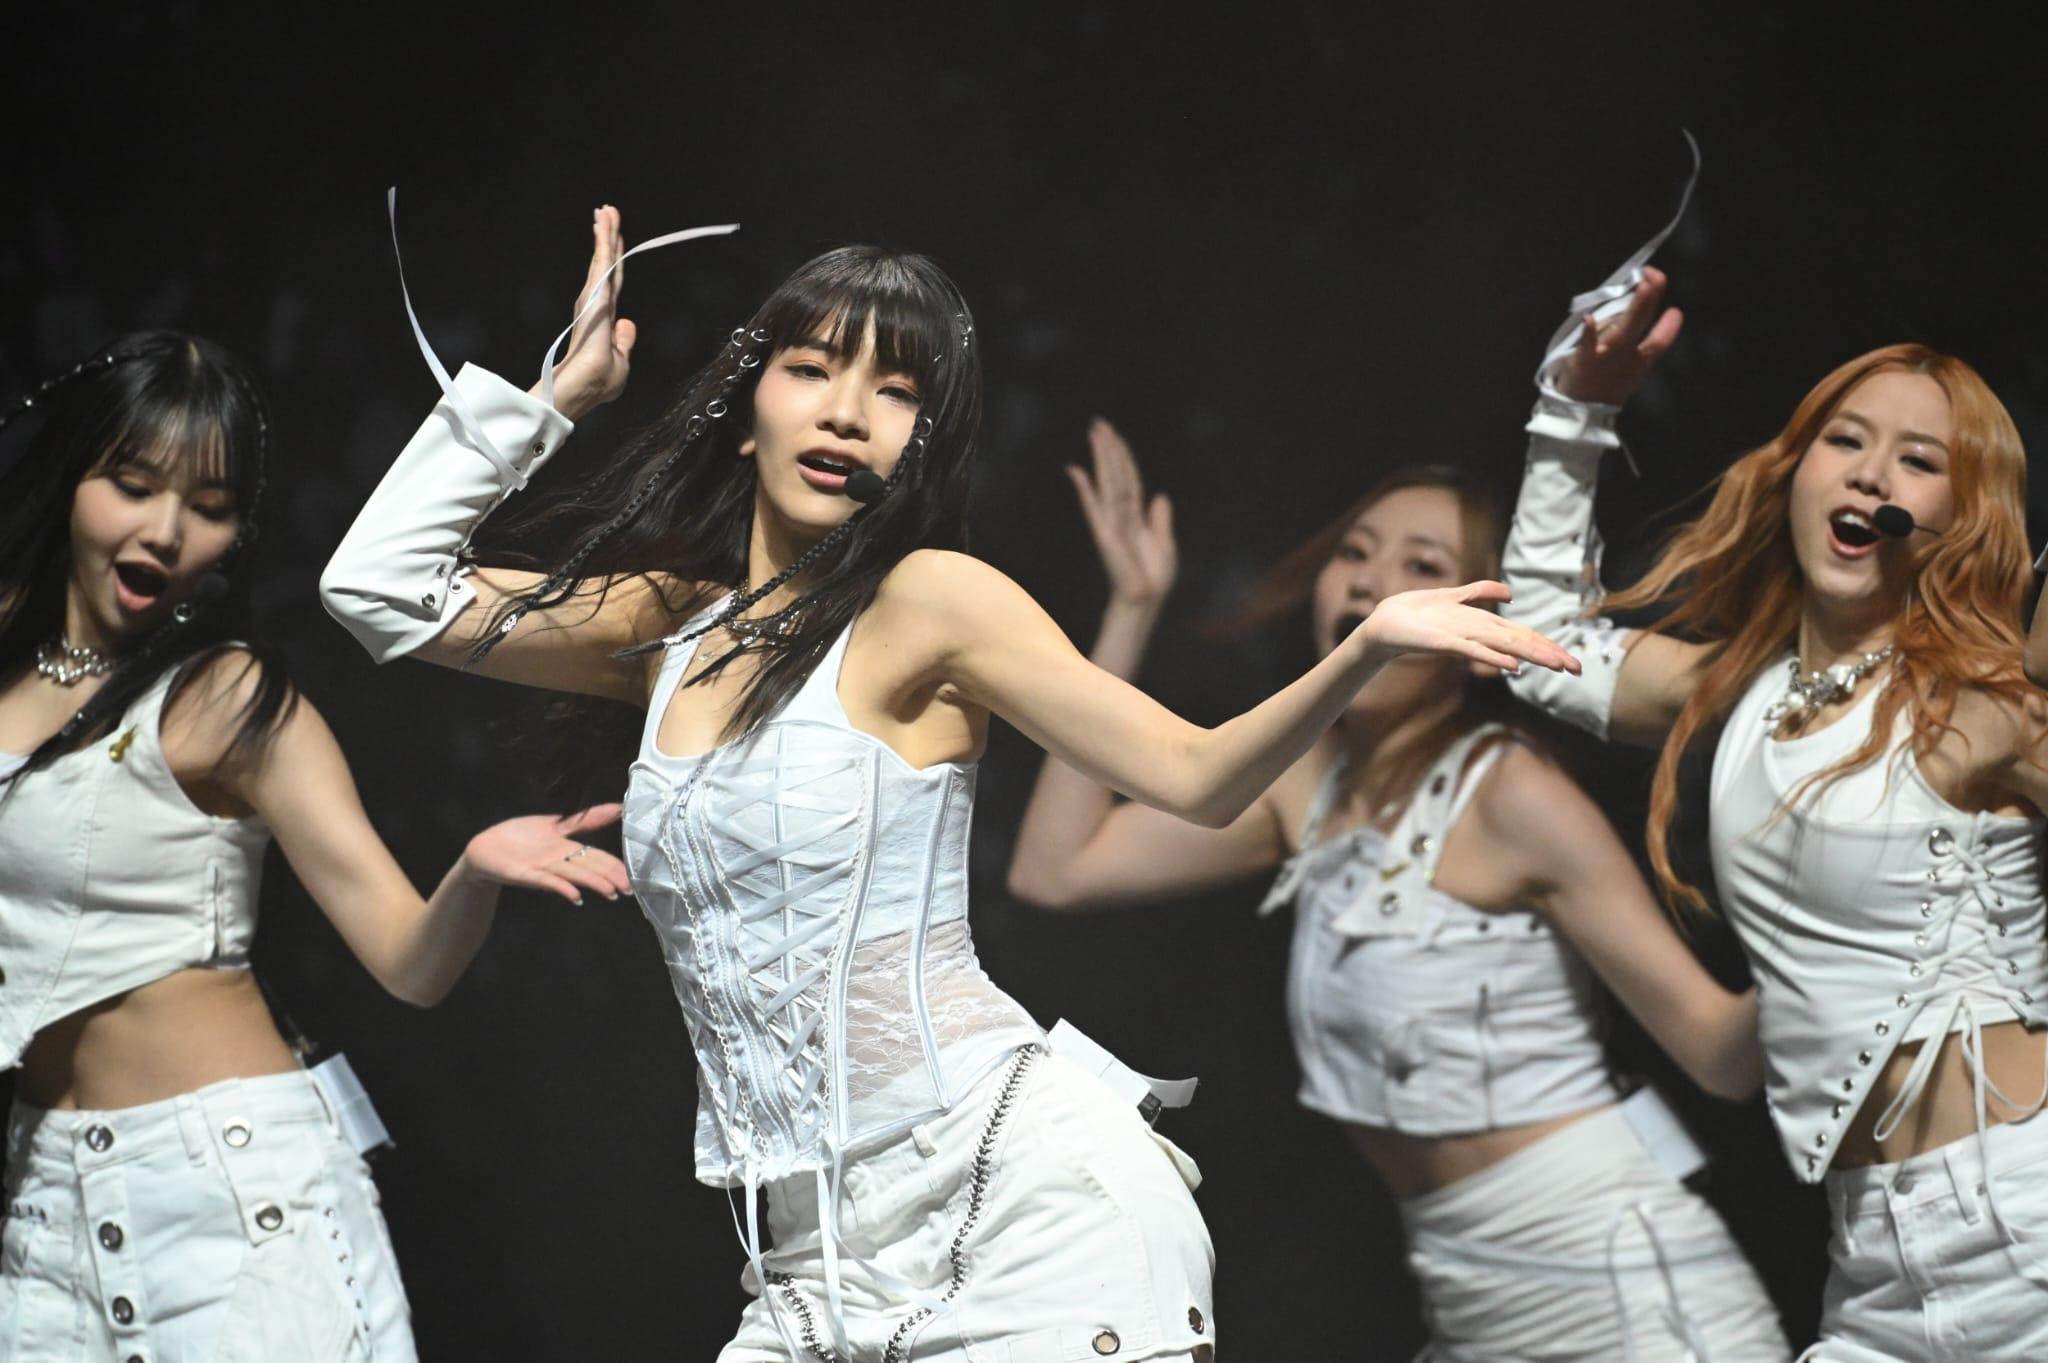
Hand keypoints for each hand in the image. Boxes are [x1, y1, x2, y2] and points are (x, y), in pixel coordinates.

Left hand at [463, 804, 631, 903]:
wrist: (485, 849)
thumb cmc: (521, 837)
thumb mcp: (557, 825)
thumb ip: (586, 819)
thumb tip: (618, 808)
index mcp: (567, 849)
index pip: (597, 857)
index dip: (615, 866)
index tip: (633, 877)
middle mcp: (558, 861)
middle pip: (588, 867)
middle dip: (609, 877)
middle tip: (628, 889)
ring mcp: (542, 868)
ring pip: (572, 874)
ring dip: (592, 883)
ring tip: (611, 892)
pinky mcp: (523, 874)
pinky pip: (544, 880)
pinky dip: (560, 887)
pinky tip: (575, 895)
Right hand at [543, 206, 637, 419]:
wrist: (586, 386)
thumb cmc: (599, 382)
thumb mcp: (621, 361)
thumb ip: (624, 341)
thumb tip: (628, 323)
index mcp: (604, 318)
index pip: (613, 283)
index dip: (614, 261)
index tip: (614, 240)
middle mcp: (597, 304)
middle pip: (608, 265)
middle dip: (608, 238)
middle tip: (607, 212)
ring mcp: (595, 298)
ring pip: (604, 258)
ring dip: (606, 233)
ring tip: (605, 209)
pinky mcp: (596, 294)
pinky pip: (604, 262)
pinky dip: (605, 241)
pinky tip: (605, 222)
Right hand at [1066, 419, 1176, 606]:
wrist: (1146, 599)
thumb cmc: (1153, 578)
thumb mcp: (1164, 543)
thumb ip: (1160, 519)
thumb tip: (1161, 496)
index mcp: (1135, 516)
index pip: (1129, 479)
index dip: (1123, 457)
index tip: (1114, 435)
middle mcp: (1120, 515)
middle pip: (1114, 474)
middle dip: (1108, 448)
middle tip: (1099, 423)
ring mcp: (1110, 523)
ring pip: (1107, 482)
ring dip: (1101, 457)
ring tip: (1095, 432)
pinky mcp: (1104, 534)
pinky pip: (1094, 507)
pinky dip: (1085, 488)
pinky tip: (1076, 470)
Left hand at [1355, 581, 1579, 675]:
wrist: (1383, 623)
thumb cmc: (1416, 614)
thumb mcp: (1453, 596)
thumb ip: (1481, 593)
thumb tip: (1511, 593)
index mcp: (1482, 626)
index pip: (1523, 636)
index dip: (1549, 647)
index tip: (1574, 663)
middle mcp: (1476, 635)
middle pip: (1520, 644)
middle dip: (1549, 655)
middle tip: (1578, 670)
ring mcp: (1461, 640)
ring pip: (1502, 648)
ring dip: (1530, 656)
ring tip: (1556, 666)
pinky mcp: (1442, 643)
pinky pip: (1470, 651)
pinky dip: (1491, 657)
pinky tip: (1511, 666)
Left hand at [1557, 266, 1683, 405]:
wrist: (1576, 415)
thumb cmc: (1601, 386)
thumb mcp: (1626, 370)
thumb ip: (1636, 343)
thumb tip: (1644, 311)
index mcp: (1637, 360)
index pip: (1658, 341)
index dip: (1669, 327)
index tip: (1675, 312)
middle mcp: (1624, 356)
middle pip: (1641, 324)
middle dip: (1649, 299)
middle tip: (1656, 275)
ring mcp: (1604, 357)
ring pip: (1623, 329)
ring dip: (1635, 307)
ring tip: (1644, 285)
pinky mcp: (1583, 360)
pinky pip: (1586, 344)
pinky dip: (1588, 332)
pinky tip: (1587, 318)